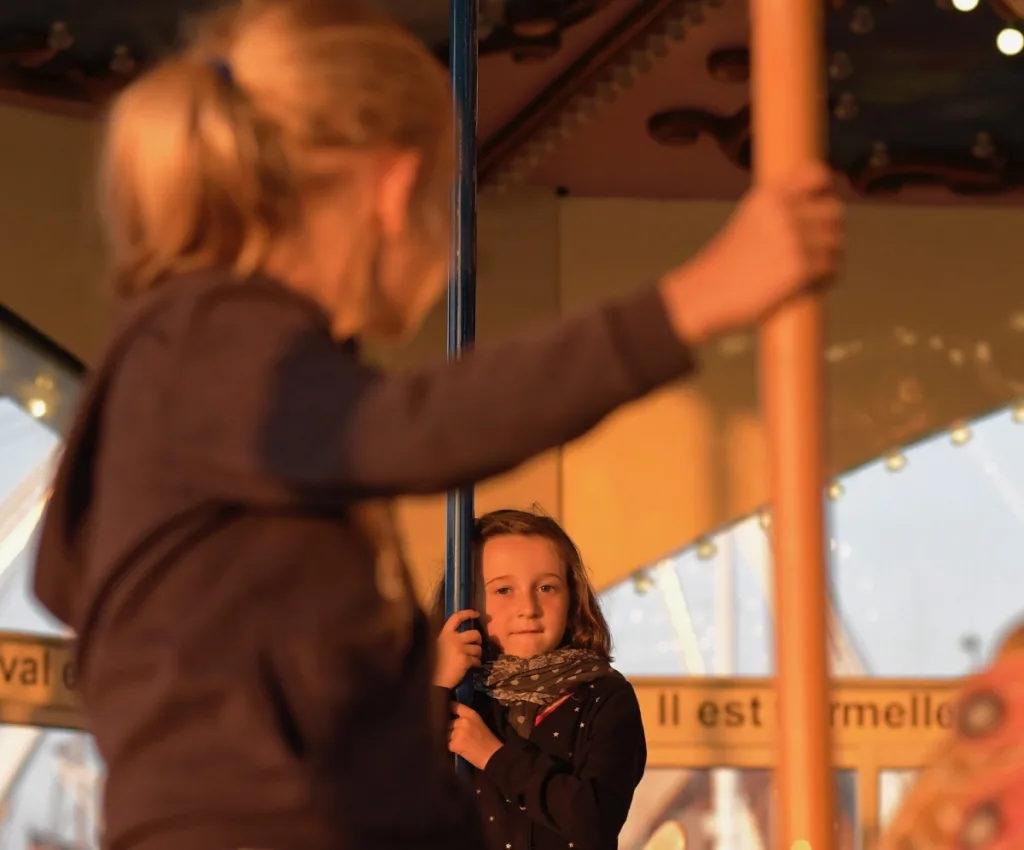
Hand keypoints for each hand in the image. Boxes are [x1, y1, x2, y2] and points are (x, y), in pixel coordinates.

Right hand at [434, 609, 482, 688]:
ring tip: (473, 659)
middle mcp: (453, 639)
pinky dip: (477, 664)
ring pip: (478, 648)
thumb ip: (449, 639)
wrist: (434, 680)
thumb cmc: (435, 664)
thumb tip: (463, 636)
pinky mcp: (465, 660)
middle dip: (479, 640)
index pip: (457, 617)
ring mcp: (460, 649)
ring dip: (478, 654)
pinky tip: (472, 667)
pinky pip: (477, 660)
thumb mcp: (439, 646)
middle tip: (476, 645)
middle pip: (474, 633)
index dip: (468, 613)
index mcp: (445, 634)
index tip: (477, 614)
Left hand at [448, 701, 501, 769]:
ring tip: (457, 742)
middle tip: (455, 734)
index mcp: (470, 714)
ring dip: (449, 738)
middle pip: (448, 722)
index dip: (448, 708)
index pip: (454, 706)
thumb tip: (451, 716)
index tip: (444, 711)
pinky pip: (446, 743)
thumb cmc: (487, 739)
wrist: (492, 755)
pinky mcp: (454, 744)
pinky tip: (456, 749)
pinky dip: (450, 746)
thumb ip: (465, 718)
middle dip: (449, 728)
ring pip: (446, 733)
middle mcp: (462, 721)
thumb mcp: (478, 722)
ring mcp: (458, 732)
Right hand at [659, 162, 843, 345]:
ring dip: (828, 259)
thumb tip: (822, 210)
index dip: (826, 191)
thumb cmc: (728, 265)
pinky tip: (807, 286)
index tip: (821, 208)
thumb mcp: (749, 221)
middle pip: (835, 211)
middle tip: (814, 251)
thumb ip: (780, 210)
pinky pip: (833, 269)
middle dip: (829, 232)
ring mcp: (794, 238)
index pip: (817, 175)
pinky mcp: (801, 267)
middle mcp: (783, 211)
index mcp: (769, 195)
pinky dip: (825, 280)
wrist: (704, 295)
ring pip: (837, 243)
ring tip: (808, 272)